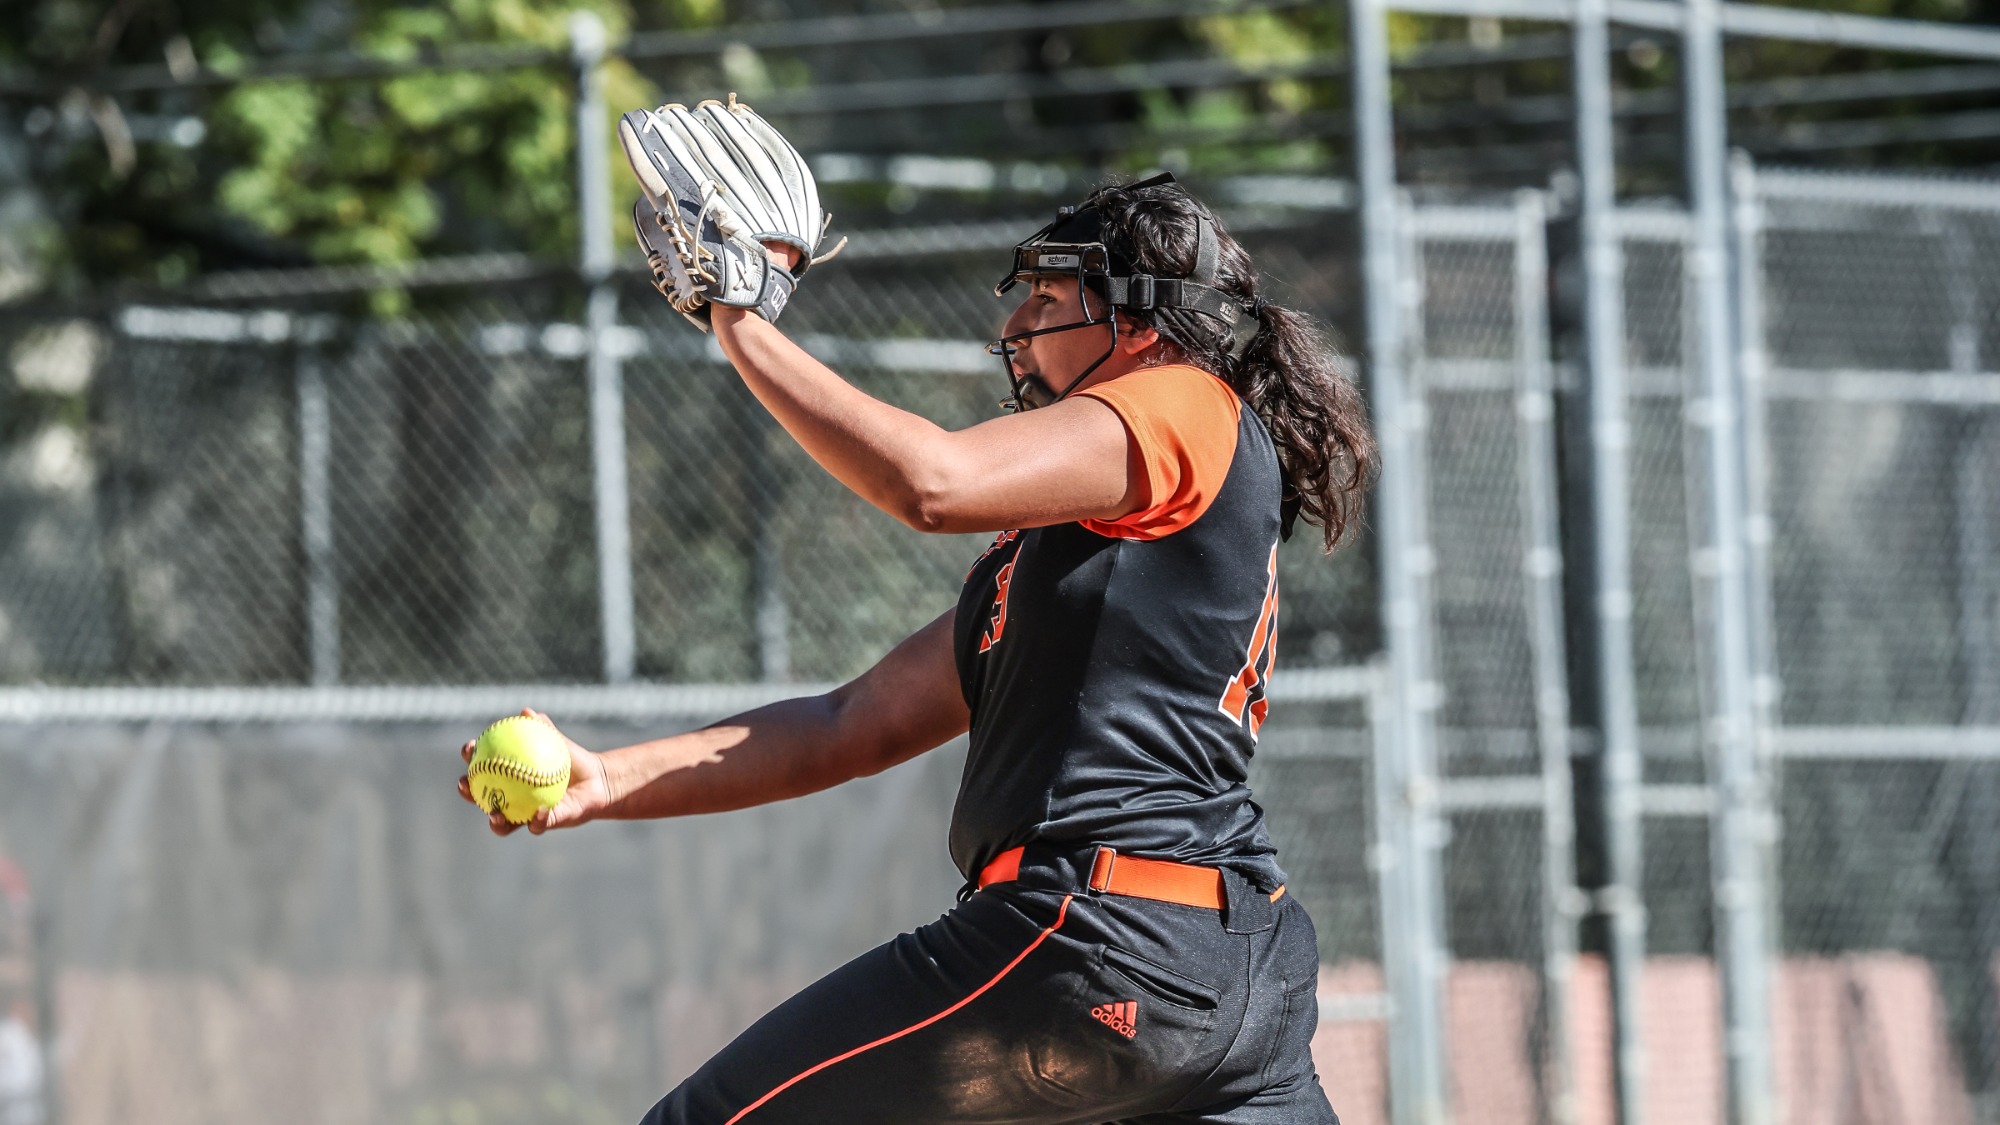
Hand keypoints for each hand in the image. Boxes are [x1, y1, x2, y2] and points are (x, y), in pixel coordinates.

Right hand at [456, 708, 615, 836]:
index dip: (470, 757)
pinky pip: (537, 825)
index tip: (470, 748)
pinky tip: (540, 811)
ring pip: (502, 823)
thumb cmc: (572, 758)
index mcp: (507, 774)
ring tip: (495, 814)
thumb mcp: (558, 741)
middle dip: (467, 792)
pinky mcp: (544, 824)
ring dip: (494, 821)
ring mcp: (524, 814)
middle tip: (466, 783)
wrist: (596, 780)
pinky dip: (537, 820)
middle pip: (481, 797)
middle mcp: (510, 797)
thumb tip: (527, 712)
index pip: (482, 765)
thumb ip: (543, 728)